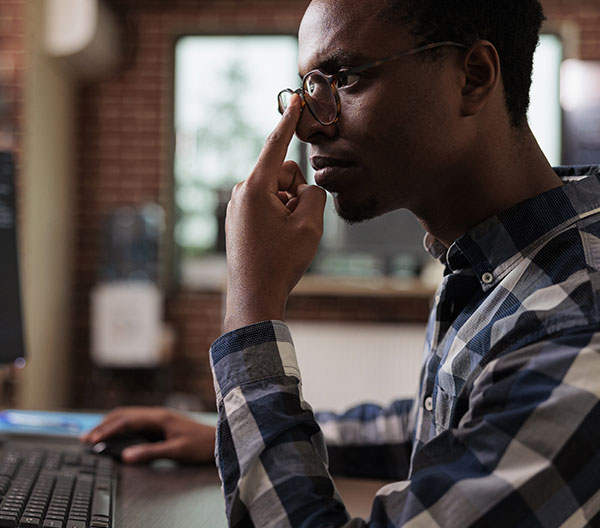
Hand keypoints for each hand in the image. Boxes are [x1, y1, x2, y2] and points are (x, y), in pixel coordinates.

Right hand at [80, 407, 215, 463]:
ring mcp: (159, 418)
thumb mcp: (176, 451)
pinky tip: (115, 436)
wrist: (219, 441)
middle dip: (103, 425)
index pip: (126, 420)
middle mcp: (157, 414)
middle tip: (85, 438)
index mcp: (159, 417)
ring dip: (111, 425)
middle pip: (124, 415)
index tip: (92, 439)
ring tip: (94, 436)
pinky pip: (136, 423)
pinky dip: (121, 428)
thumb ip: (151, 453)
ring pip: (129, 417)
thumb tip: (126, 456)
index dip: (107, 429)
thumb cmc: (201, 445)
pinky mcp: (161, 425)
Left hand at [224, 94, 326, 330]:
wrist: (254, 297)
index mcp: (255, 188)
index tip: (295, 100)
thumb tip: (305, 189)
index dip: (289, 123)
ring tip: (286, 239)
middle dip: (296, 193)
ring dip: (289, 209)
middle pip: (283, 175)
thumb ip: (314, 195)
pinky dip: (279, 218)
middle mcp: (241, 193)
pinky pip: (266, 207)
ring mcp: (237, 208)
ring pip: (277, 193)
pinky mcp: (238, 221)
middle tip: (297, 226)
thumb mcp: (309, 226)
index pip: (276, 146)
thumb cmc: (280, 262)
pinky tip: (276, 243)